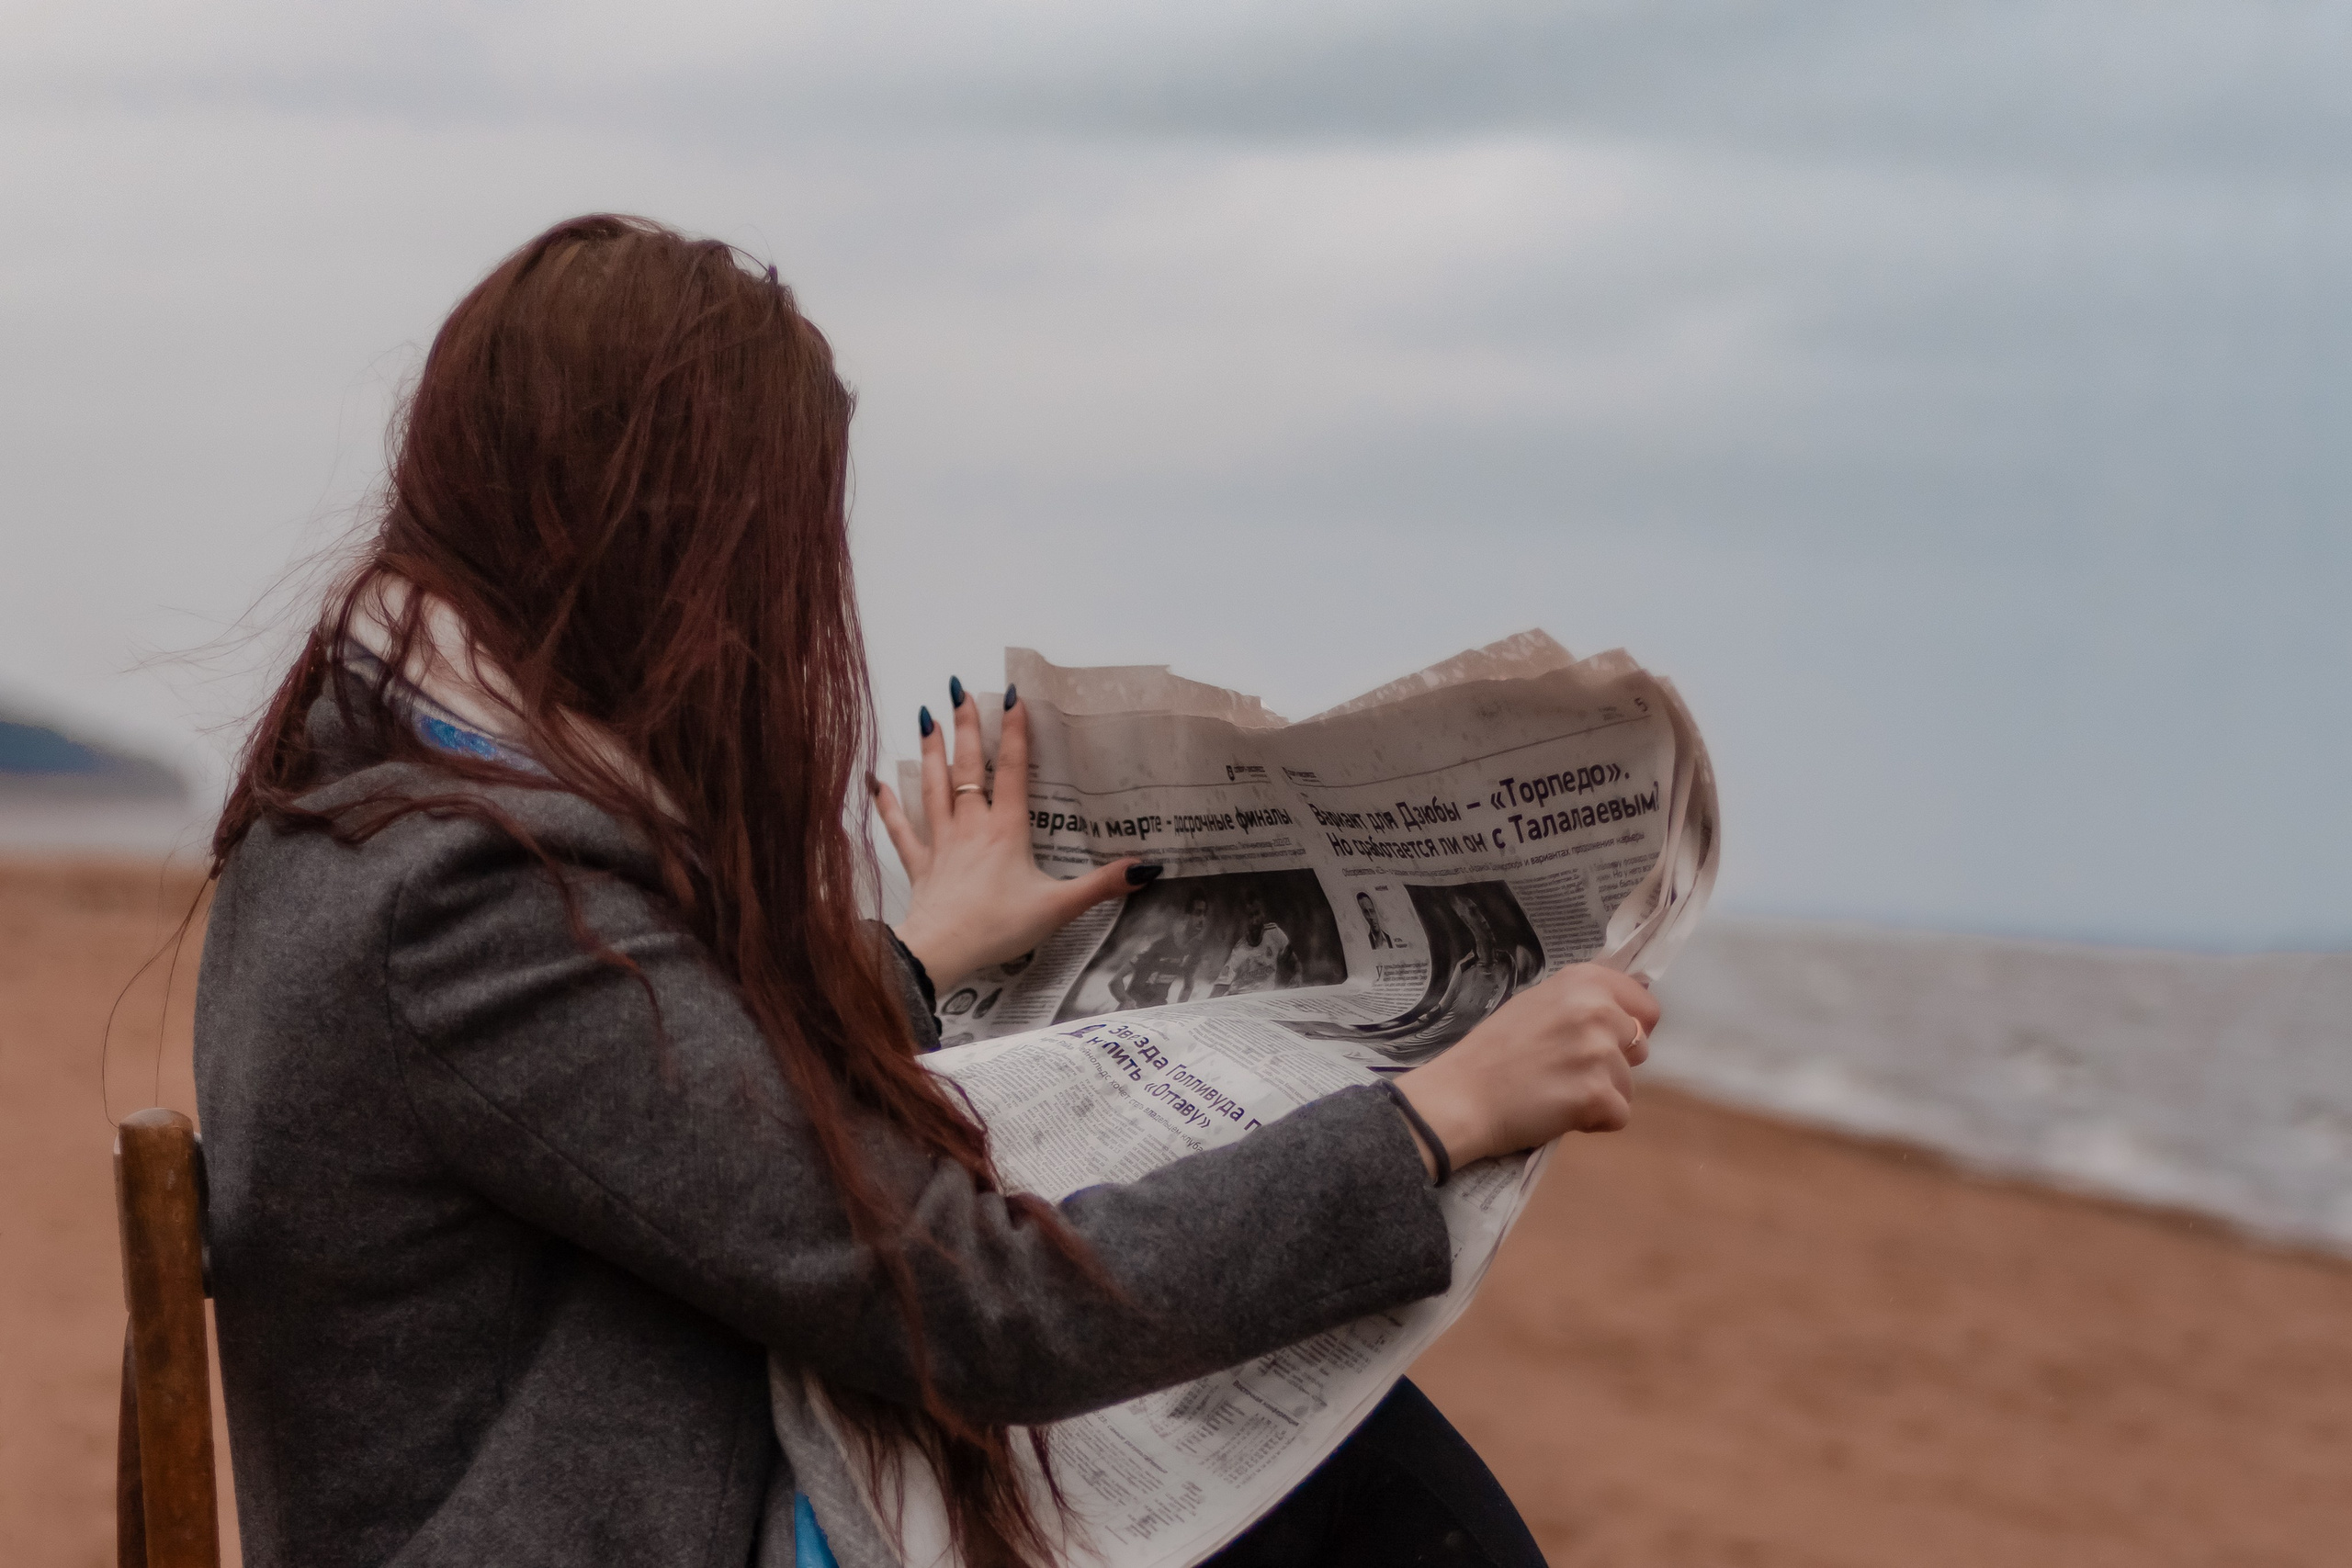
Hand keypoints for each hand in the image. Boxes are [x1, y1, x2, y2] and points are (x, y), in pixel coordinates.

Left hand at [876, 681, 1152, 991]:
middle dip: (966, 727)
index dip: (1015, 732)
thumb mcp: (1059, 907)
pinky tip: (877, 782)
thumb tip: (1147, 868)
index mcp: (1007, 831)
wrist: (942, 951)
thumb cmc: (998, 927)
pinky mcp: (920, 865)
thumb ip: (1102, 885)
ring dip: (930, 752)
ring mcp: (941, 843)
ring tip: (927, 718)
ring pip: (933, 787)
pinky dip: (888, 805)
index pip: (1014, 771)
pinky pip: (901, 829)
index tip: (1011, 695)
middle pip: (968, 768)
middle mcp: (971, 827)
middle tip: (957, 689)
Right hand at [1390, 964, 1658, 1174]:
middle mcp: (1598, 1010)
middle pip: (1640, 1046)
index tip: (1605, 1042)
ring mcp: (1600, 1053)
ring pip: (1629, 1084)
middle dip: (1614, 1063)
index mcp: (1584, 981)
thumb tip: (1622, 1016)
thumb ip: (1580, 1004)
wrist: (1460, 1096)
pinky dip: (1594, 1122)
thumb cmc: (1492, 1051)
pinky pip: (1619, 1115)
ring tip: (1557, 1092)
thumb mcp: (1536, 1004)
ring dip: (1601, 1095)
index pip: (1645, 1005)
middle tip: (1569, 1070)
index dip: (1629, 1027)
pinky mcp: (1598, 1095)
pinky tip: (1560, 1113)